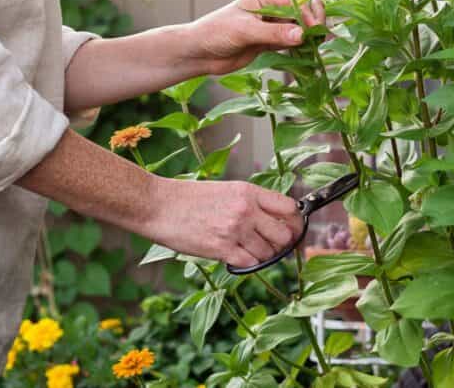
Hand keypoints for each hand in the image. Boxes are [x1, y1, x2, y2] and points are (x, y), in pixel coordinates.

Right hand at [143, 176, 303, 268]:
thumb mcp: (227, 190)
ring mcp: (235, 230)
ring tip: (248, 251)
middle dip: (282, 244)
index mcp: (249, 191)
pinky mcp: (221, 249)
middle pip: (284, 234)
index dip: (295, 222)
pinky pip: (250, 264)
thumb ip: (251, 202)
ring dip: (262, 256)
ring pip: (268, 253)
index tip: (292, 229)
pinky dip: (247, 264)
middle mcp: (246, 210)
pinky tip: (236, 257)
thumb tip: (274, 219)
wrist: (159, 205)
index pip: (289, 208)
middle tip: (272, 246)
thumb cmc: (189, 198)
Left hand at [187, 0, 325, 74]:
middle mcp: (274, 5)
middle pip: (305, 11)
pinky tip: (307, 55)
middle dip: (314, 23)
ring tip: (315, 49)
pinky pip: (295, 42)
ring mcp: (275, 23)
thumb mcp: (245, 31)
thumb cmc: (216, 32)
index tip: (313, 31)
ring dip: (311, 37)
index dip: (308, 14)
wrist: (200, 52)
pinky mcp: (275, 40)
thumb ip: (274, 33)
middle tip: (319, 40)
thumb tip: (303, 34)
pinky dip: (303, 48)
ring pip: (303, 27)